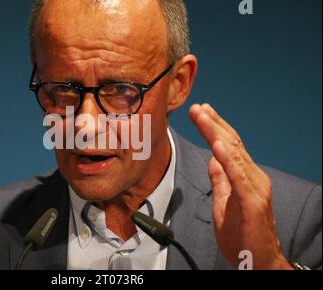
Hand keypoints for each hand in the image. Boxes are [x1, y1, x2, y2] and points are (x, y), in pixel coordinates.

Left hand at [189, 104, 291, 269]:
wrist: (258, 261)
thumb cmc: (243, 234)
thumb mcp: (225, 202)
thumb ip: (221, 179)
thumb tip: (212, 159)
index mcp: (245, 177)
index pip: (230, 146)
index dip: (215, 128)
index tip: (201, 112)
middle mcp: (253, 177)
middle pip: (232, 144)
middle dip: (213, 124)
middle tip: (197, 107)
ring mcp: (254, 188)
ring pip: (234, 154)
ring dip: (216, 133)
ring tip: (203, 116)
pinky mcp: (252, 202)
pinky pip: (238, 177)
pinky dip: (228, 159)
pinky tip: (217, 145)